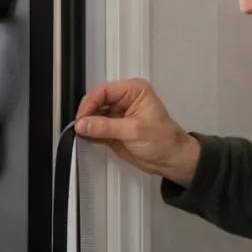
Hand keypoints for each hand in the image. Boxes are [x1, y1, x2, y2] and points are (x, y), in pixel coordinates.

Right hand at [73, 78, 199, 186]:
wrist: (171, 160)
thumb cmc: (162, 140)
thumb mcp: (134, 131)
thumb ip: (105, 127)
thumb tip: (82, 124)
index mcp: (133, 91)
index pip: (104, 91)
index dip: (90, 103)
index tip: (81, 118)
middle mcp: (124, 99)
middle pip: (96, 101)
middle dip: (86, 114)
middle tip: (79, 127)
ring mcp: (117, 115)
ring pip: (93, 115)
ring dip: (86, 124)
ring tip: (81, 134)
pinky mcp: (113, 129)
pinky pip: (95, 128)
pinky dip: (89, 133)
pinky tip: (86, 138)